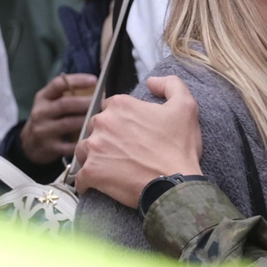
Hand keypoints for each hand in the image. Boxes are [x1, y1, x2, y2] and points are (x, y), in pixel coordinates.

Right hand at [19, 73, 98, 163]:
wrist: (31, 145)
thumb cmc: (49, 118)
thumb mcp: (51, 103)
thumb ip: (67, 95)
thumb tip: (97, 87)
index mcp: (43, 97)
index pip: (58, 84)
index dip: (77, 80)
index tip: (94, 80)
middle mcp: (40, 112)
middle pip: (65, 104)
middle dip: (86, 102)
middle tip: (103, 101)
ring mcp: (43, 130)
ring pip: (69, 124)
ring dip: (87, 119)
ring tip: (101, 118)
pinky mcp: (49, 147)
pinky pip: (70, 144)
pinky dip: (82, 140)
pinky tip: (93, 137)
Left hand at [73, 75, 202, 207]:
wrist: (175, 183)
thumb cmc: (178, 147)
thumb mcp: (186, 106)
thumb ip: (170, 85)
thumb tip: (152, 82)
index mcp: (121, 105)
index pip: (109, 107)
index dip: (120, 120)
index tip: (131, 133)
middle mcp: (102, 123)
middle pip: (95, 128)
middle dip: (105, 137)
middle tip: (123, 151)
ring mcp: (94, 148)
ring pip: (84, 150)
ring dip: (94, 158)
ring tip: (112, 168)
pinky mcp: (91, 172)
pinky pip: (81, 177)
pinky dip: (88, 182)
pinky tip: (99, 185)